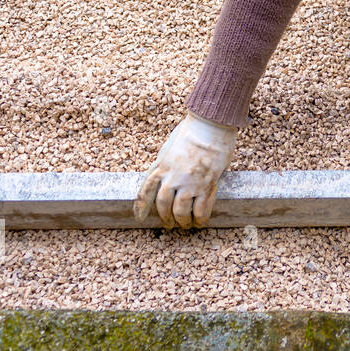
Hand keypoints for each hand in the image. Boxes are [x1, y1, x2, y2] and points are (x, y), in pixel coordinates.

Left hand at [134, 111, 238, 227]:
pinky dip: (200, 218)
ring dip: (182, 220)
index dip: (141, 208)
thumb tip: (163, 176)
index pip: (146, 192)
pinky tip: (200, 222)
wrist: (210, 126)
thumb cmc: (191, 131)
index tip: (139, 218)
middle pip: (163, 205)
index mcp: (161, 167)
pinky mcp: (207, 184)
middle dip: (165, 217)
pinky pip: (202, 208)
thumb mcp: (169, 148)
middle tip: (169, 224)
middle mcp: (173, 177)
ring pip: (181, 210)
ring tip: (185, 225)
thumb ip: (165, 164)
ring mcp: (190, 182)